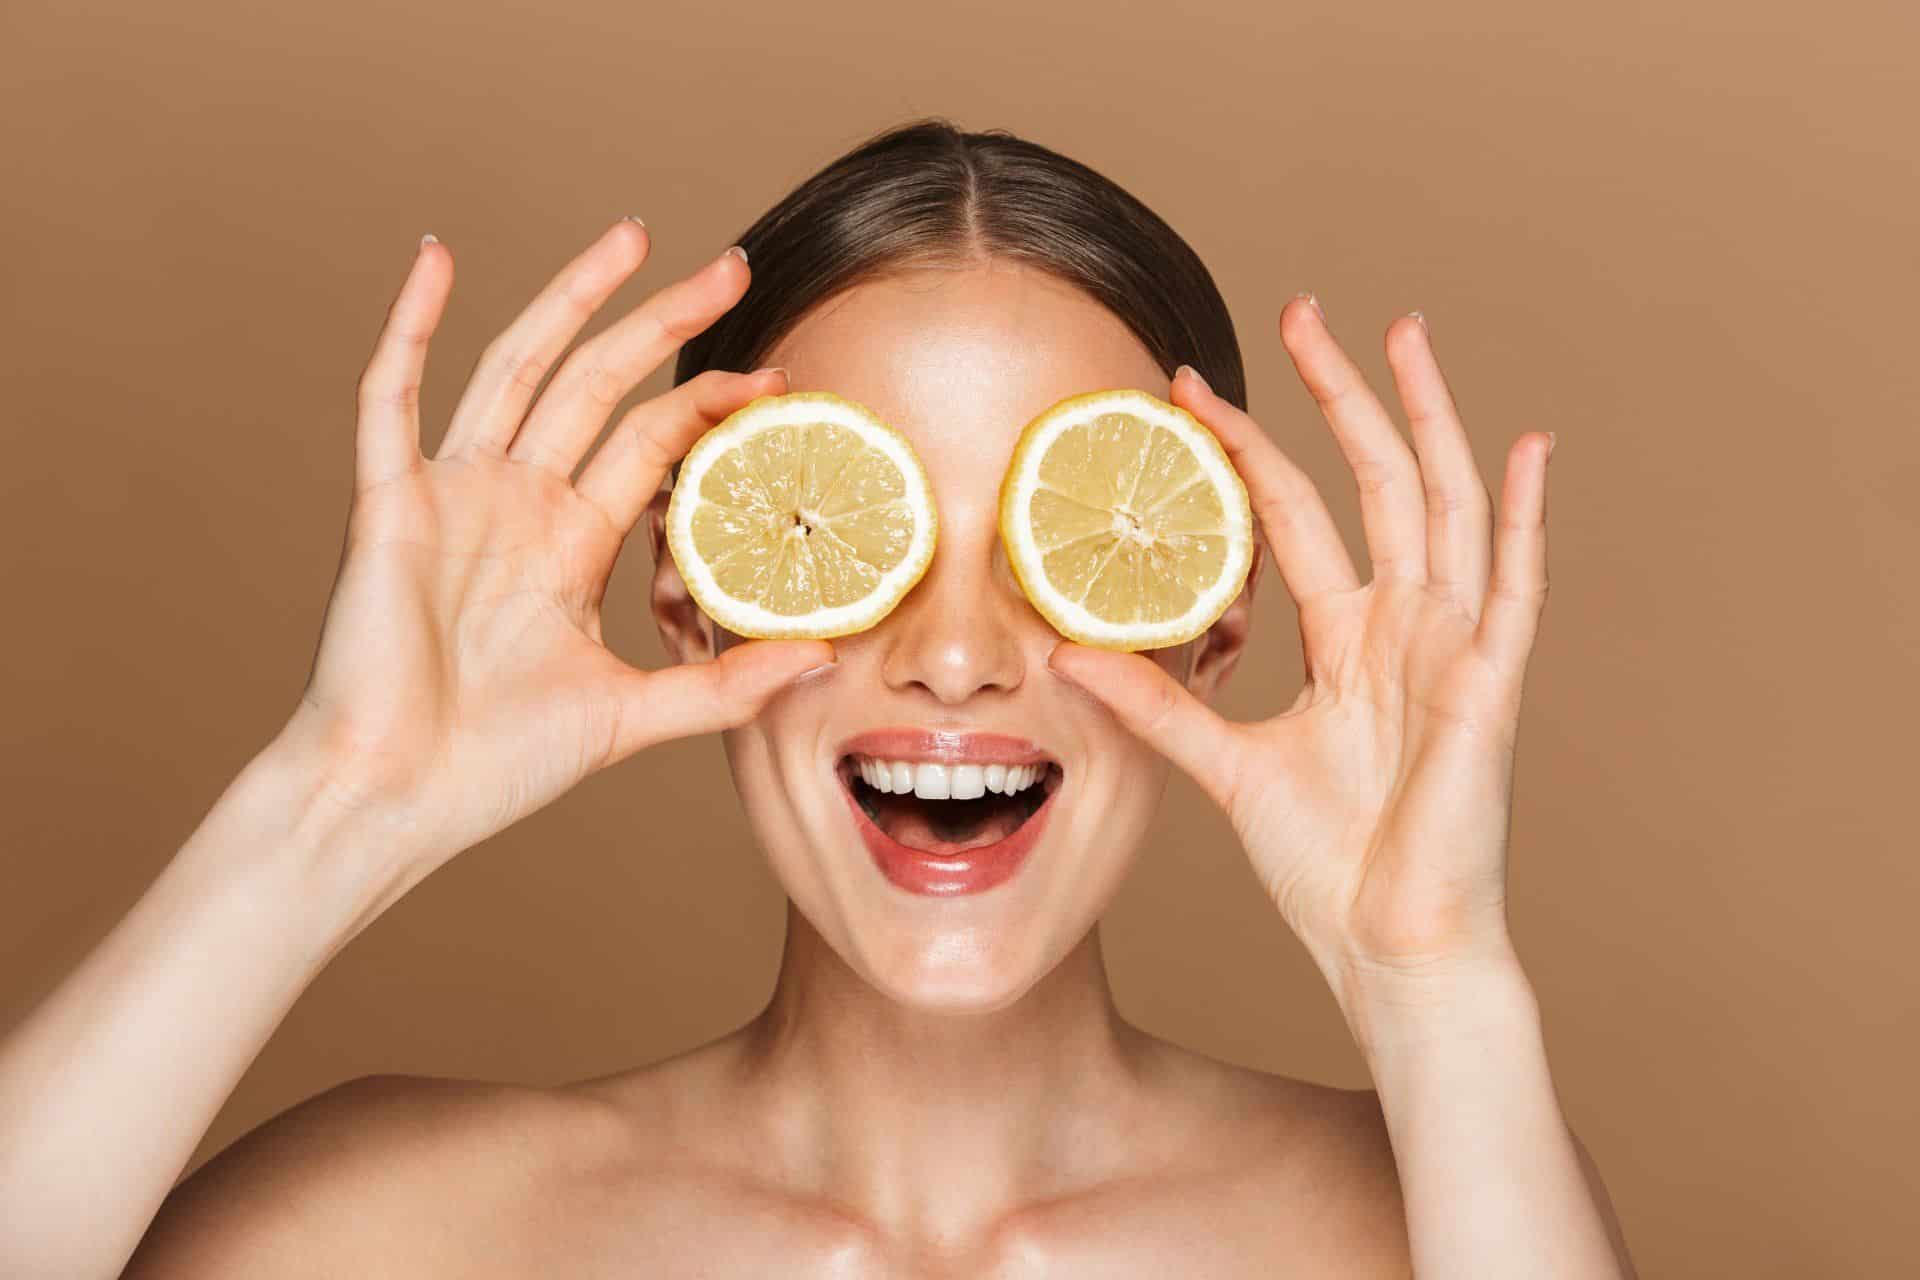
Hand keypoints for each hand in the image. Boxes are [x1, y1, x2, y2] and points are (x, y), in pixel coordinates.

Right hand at [277, 222, 831, 873]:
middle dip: (661, 322)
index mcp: (568, 542)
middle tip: (725, 266)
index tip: (774, 381)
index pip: (650, 444)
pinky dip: (410, 325)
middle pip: (599, 383)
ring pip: (519, 368)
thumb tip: (824, 658)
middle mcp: (517, 502)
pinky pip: (391, 398)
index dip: (709, 406)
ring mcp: (454, 494)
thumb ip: (722, 685)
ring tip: (628, 237)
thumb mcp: (630, 716)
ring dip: (570, 299)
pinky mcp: (390, 504)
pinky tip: (438, 258)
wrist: (397, 798)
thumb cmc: (496, 764)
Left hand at [1048, 298, 1552, 1000]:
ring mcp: (1452, 649)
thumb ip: (1159, 708)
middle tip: (1302, 310)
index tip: (1192, 390)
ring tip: (1401, 332)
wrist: (1389, 946)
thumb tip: (1068, 658)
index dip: (1247, 450)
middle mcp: (1403, 628)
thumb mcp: (1226, 768)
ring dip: (1423, 418)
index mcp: (1348, 641)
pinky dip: (1525, 517)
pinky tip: (1529, 446)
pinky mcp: (1489, 686)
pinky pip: (1515, 587)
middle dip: (1338, 395)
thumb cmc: (1326, 867)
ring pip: (1442, 504)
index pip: (1293, 515)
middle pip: (1373, 481)